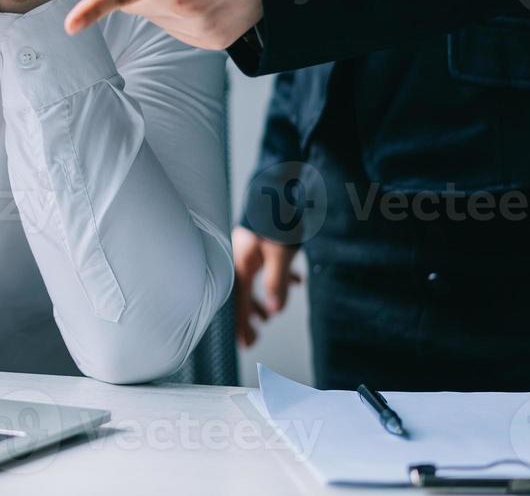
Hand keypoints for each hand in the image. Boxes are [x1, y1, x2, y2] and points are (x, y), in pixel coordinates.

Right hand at [232, 226, 301, 347]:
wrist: (275, 186)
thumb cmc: (276, 218)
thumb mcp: (280, 254)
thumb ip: (277, 283)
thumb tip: (276, 310)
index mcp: (238, 265)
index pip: (236, 304)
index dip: (240, 326)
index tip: (246, 344)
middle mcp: (237, 260)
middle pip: (237, 295)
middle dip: (247, 317)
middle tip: (254, 336)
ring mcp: (244, 251)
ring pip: (248, 283)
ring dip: (259, 300)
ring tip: (270, 314)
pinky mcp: (255, 243)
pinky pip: (260, 268)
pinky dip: (273, 279)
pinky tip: (293, 281)